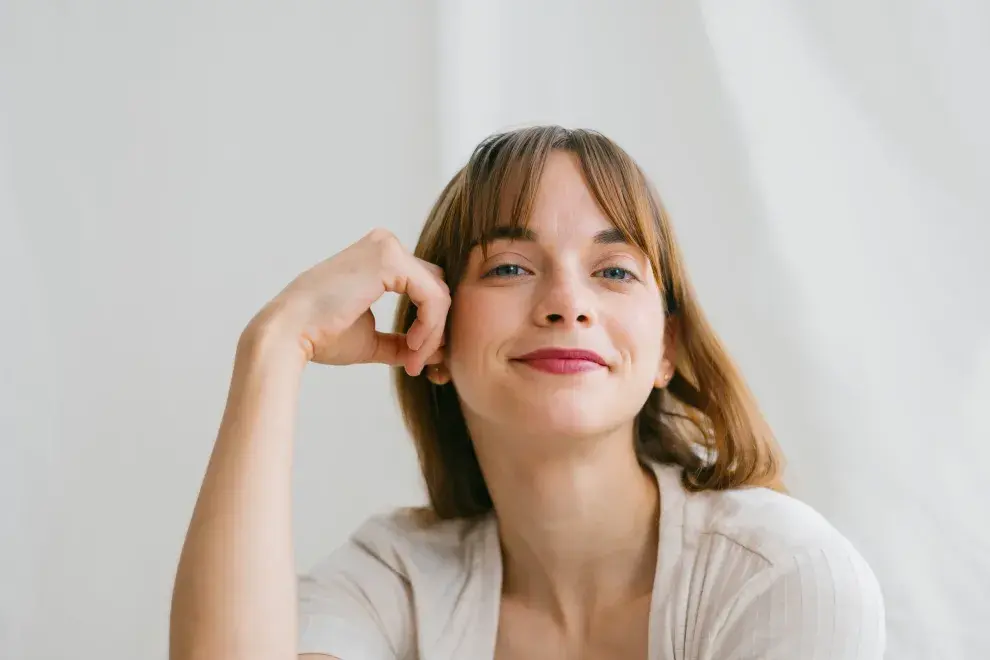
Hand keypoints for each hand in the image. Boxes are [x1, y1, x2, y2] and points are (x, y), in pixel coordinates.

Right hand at [246, 229, 448, 375]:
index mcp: (378, 257)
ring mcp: (387, 248)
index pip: (424, 287)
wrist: (288, 334)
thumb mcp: (370, 338)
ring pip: (438, 292)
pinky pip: (432, 296)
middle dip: (436, 329)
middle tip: (420, 362)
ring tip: (414, 360)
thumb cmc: (321, 335)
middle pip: (436, 287)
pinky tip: (412, 346)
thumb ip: (400, 341)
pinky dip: (430, 326)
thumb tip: (433, 353)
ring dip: (433, 332)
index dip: (429, 325)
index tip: (416, 359)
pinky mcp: (390, 261)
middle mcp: (385, 245)